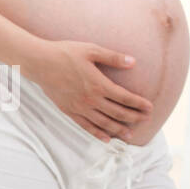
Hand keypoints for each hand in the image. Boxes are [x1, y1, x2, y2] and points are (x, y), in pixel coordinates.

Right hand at [26, 39, 152, 142]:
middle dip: (134, 117)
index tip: (150, 108)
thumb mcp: (90, 50)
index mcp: (98, 84)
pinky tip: (107, 139)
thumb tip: (133, 62)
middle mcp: (91, 99)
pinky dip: (98, 134)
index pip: (125, 98)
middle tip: (146, 120)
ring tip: (130, 134)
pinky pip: (86, 126)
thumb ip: (112, 57)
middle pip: (118, 112)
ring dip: (119, 129)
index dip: (139, 104)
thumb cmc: (64, 53)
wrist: (39, 62)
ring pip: (104, 123)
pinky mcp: (69, 111)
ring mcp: (80, 107)